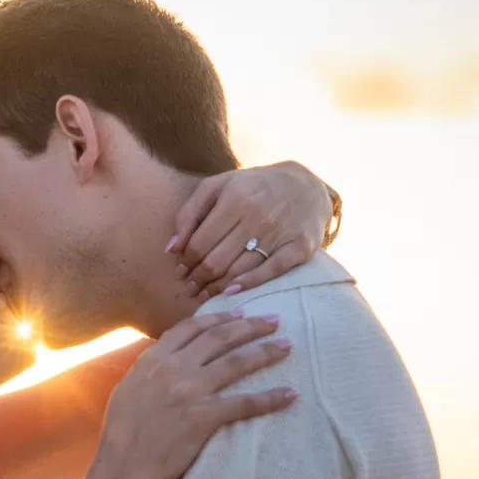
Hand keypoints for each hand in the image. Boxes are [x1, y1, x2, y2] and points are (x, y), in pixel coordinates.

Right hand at [88, 311, 297, 478]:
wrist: (124, 468)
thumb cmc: (121, 434)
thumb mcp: (128, 389)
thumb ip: (149, 370)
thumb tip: (163, 358)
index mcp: (153, 359)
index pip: (192, 327)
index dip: (220, 317)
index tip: (241, 313)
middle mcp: (174, 368)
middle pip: (220, 337)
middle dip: (251, 325)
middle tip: (275, 320)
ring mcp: (191, 391)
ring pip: (237, 362)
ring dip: (266, 352)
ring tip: (288, 346)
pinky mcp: (205, 417)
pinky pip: (245, 402)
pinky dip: (271, 398)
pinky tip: (290, 394)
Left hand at [167, 162, 331, 299]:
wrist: (306, 185)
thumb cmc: (254, 187)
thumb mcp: (219, 186)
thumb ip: (190, 213)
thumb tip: (171, 249)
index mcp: (235, 198)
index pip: (200, 243)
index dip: (186, 262)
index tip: (180, 272)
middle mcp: (257, 216)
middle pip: (216, 261)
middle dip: (198, 279)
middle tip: (190, 287)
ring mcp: (280, 233)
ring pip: (239, 270)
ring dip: (216, 288)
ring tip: (205, 293)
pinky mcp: (300, 247)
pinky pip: (269, 272)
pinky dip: (248, 285)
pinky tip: (231, 292)